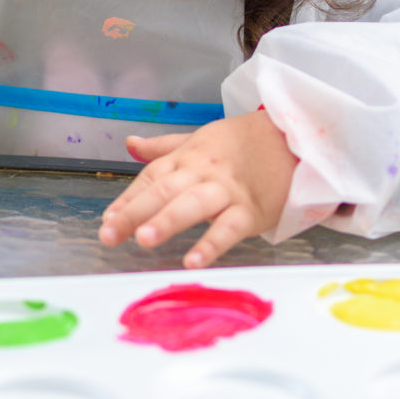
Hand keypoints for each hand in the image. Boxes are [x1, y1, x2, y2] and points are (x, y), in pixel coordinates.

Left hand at [99, 110, 296, 267]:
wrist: (292, 138)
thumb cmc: (242, 144)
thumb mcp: (200, 139)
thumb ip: (163, 148)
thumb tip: (130, 144)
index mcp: (186, 157)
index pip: (150, 178)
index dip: (127, 200)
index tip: (107, 221)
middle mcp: (201, 172)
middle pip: (164, 191)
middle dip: (134, 213)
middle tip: (110, 234)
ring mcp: (226, 190)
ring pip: (193, 204)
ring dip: (168, 220)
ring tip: (144, 239)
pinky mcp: (251, 209)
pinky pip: (229, 227)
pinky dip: (211, 244)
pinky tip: (192, 260)